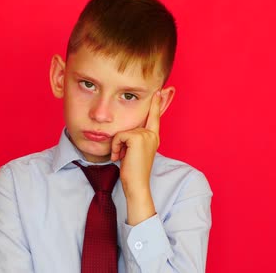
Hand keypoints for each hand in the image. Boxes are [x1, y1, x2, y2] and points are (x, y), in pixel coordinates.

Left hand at [110, 90, 160, 220]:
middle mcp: (152, 134)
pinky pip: (119, 135)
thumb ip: (134, 140)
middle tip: (124, 157)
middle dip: (120, 142)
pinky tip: (120, 157)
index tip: (159, 91)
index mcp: (153, 137)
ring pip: (123, 132)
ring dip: (118, 145)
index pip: (154, 117)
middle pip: (129, 127)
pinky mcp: (138, 138)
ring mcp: (146, 135)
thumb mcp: (134, 152)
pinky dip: (116, 146)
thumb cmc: (133, 171)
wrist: (136, 185)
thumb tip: (127, 134)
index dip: (156, 104)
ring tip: (123, 157)